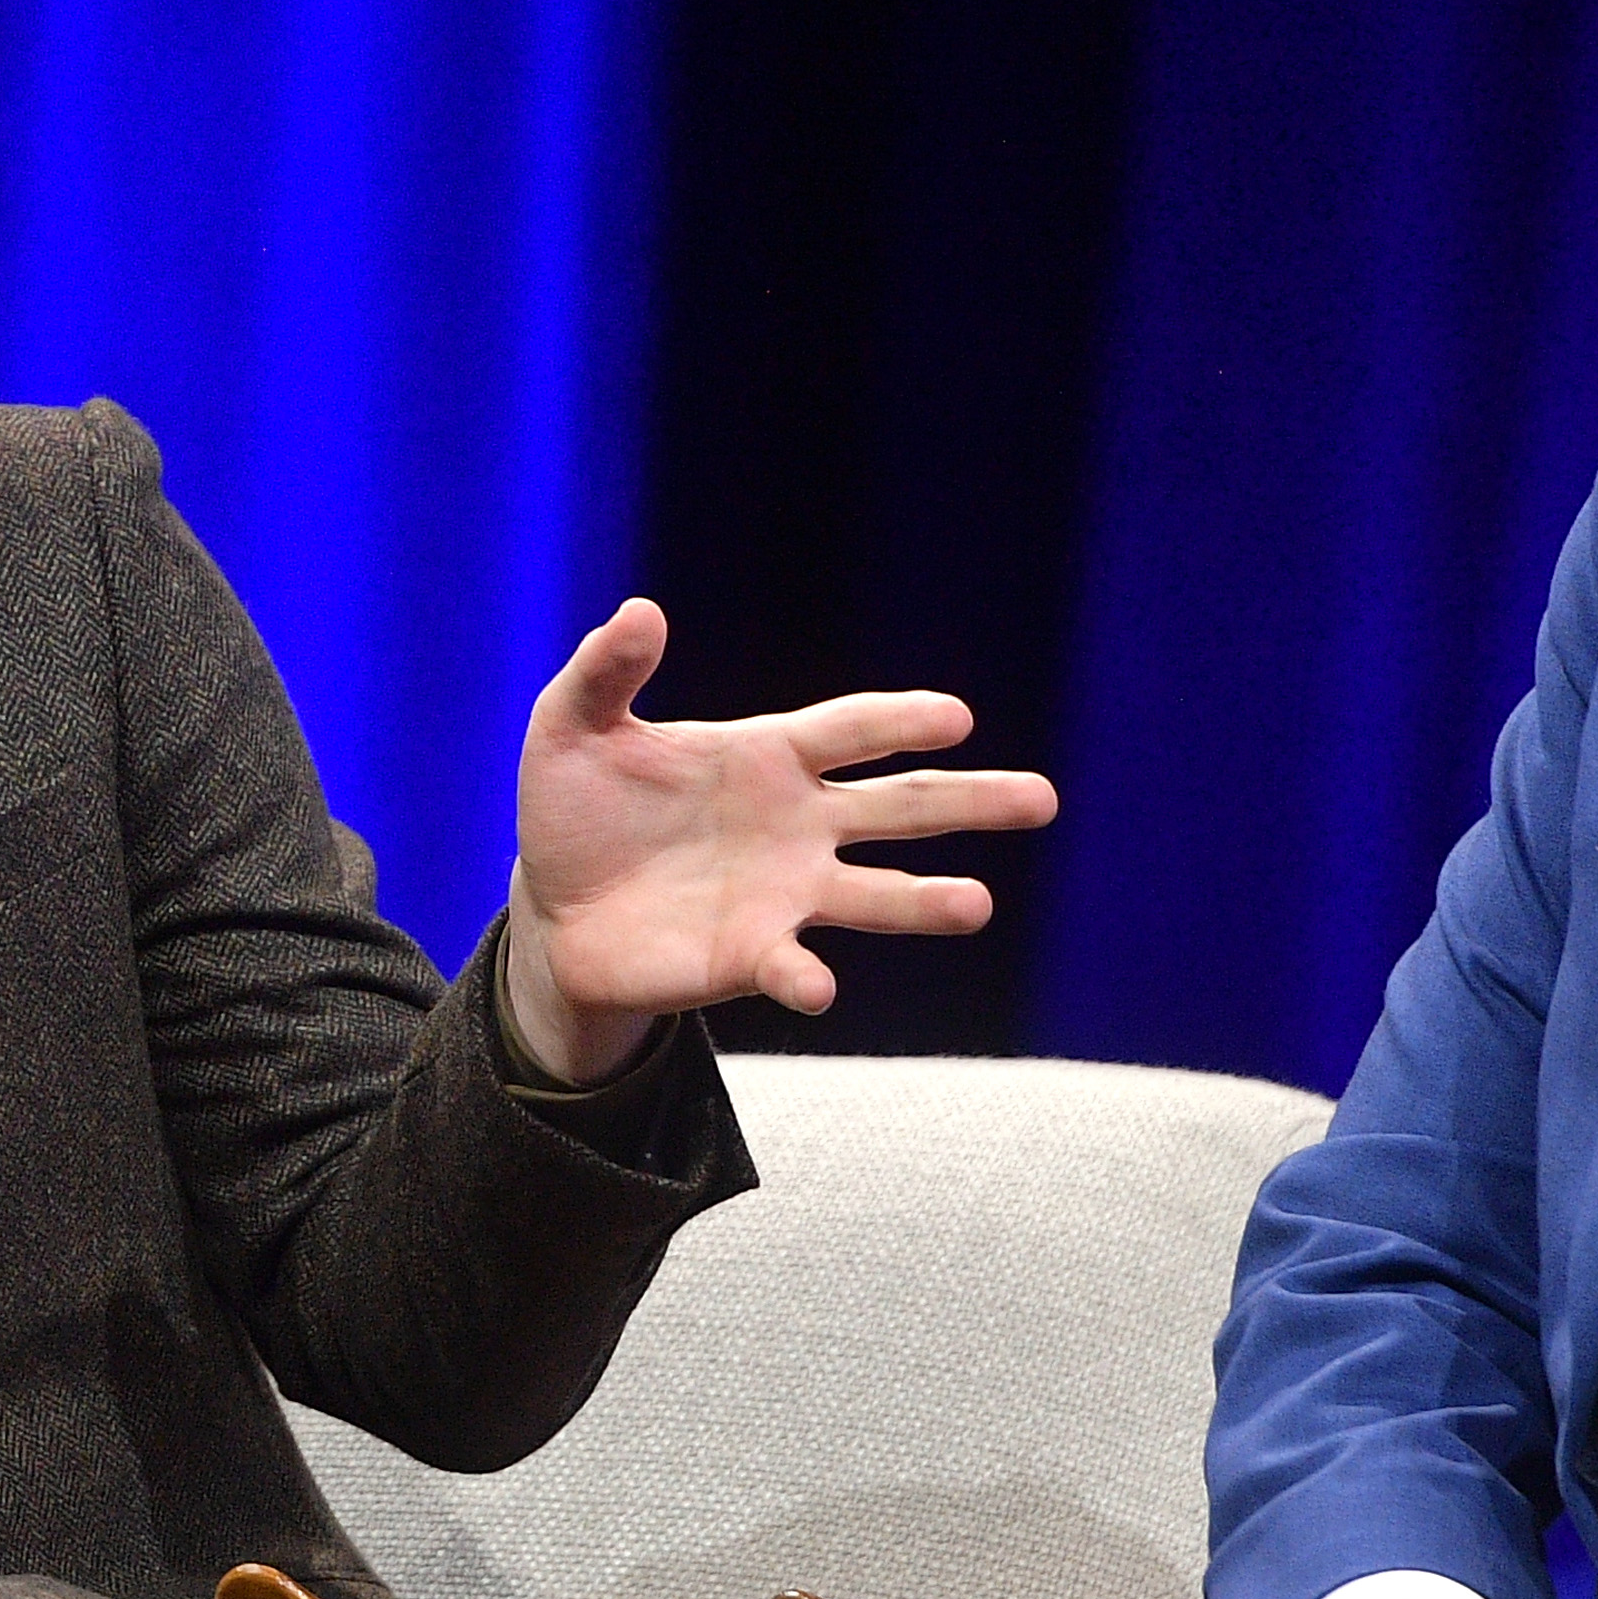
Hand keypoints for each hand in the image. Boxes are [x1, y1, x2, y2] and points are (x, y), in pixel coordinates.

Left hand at [501, 598, 1058, 1081]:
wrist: (554, 910)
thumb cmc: (575, 807)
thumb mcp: (570, 726)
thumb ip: (606, 672)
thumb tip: (641, 611)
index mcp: (768, 757)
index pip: (852, 729)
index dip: (901, 720)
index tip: (956, 717)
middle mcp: (798, 824)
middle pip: (902, 806)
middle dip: (972, 801)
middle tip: (1043, 798)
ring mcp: (786, 894)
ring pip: (878, 893)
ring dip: (928, 901)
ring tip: (979, 905)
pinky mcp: (753, 956)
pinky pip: (794, 964)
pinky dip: (807, 975)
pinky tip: (819, 986)